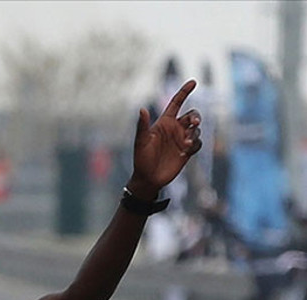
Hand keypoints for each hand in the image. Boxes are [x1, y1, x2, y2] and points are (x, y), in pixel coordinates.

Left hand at [130, 80, 201, 199]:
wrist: (148, 178)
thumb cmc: (141, 158)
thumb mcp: (141, 141)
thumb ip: (142, 126)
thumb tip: (142, 109)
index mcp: (164, 122)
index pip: (176, 103)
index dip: (184, 92)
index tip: (193, 82)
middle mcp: (174, 129)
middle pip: (192, 115)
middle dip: (196, 116)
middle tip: (193, 123)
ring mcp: (182, 140)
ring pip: (197, 129)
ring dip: (194, 134)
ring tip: (186, 144)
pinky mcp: (187, 151)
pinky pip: (198, 143)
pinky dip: (195, 144)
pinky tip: (186, 151)